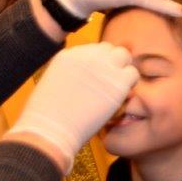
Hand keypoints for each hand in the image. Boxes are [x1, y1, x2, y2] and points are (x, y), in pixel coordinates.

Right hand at [6, 44, 137, 172]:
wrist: (50, 130)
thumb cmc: (48, 117)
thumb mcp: (54, 83)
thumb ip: (73, 73)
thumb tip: (88, 77)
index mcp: (70, 55)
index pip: (93, 50)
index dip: (98, 63)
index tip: (97, 77)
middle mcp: (88, 56)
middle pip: (109, 49)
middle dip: (111, 62)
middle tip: (110, 82)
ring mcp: (104, 67)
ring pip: (123, 56)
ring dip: (122, 70)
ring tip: (115, 88)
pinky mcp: (118, 82)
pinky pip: (133, 74)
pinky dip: (129, 84)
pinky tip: (120, 96)